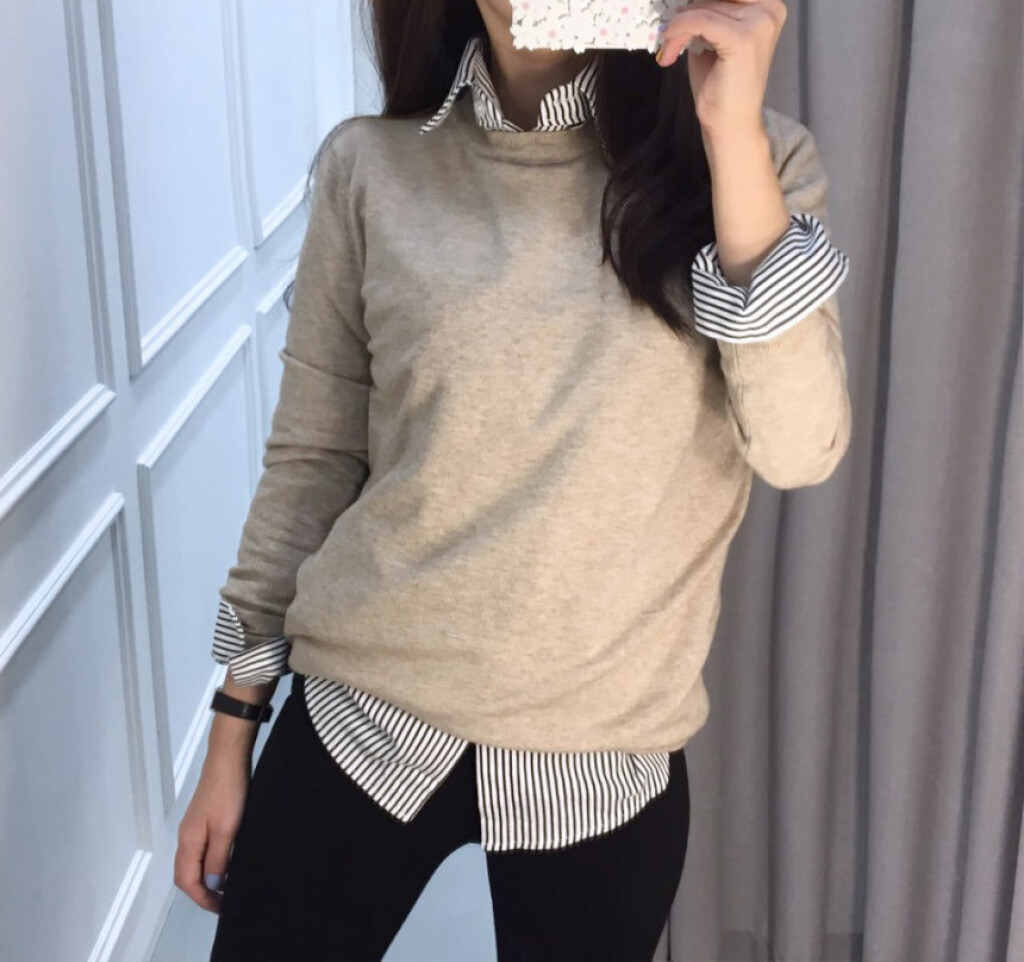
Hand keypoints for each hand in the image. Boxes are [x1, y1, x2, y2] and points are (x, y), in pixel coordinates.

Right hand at [174, 751, 250, 912]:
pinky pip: (201, 850)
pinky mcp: (203, 820)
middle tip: (223, 902)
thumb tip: (212, 885)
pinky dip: (210, 863)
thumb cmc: (228, 790)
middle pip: (186, 875)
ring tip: (226, 888)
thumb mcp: (227, 829)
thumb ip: (218, 859)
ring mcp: (193, 828)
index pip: (187, 881)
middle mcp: (186, 837)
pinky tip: (225, 863)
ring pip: (193, 863)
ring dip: (206, 879)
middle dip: (202, 893)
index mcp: (188, 841)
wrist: (228, 758)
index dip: (202, 898)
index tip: (220, 908)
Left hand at [655, 0, 786, 139]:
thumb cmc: (721, 85)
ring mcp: (760, 24)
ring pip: (703, 6)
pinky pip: (699, 20)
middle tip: (669, 36)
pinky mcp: (743, 40)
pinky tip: (670, 51)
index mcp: (767, 5)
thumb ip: (707, 11)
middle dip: (686, 11)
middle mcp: (769, 9)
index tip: (679, 18)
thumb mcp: (713, 36)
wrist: (730, 124)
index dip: (698, 2)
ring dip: (678, 26)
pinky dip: (679, 31)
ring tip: (670, 50)